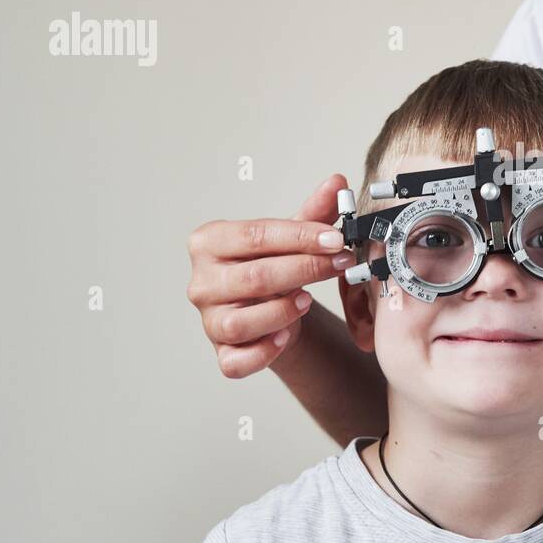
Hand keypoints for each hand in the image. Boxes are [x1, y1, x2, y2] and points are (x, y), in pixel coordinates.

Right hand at [186, 175, 354, 377]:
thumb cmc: (272, 267)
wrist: (268, 310)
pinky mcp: (221, 353)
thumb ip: (313, 212)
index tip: (336, 239)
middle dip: (305, 269)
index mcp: (211, 242)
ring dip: (282, 311)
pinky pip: (237, 360)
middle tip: (340, 264)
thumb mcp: (290, 237)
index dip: (300, 237)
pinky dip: (264, 352)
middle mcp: (202, 281)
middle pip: (255, 277)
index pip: (256, 235)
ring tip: (308, 300)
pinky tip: (285, 337)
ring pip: (242, 321)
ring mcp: (208, 320)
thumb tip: (337, 182)